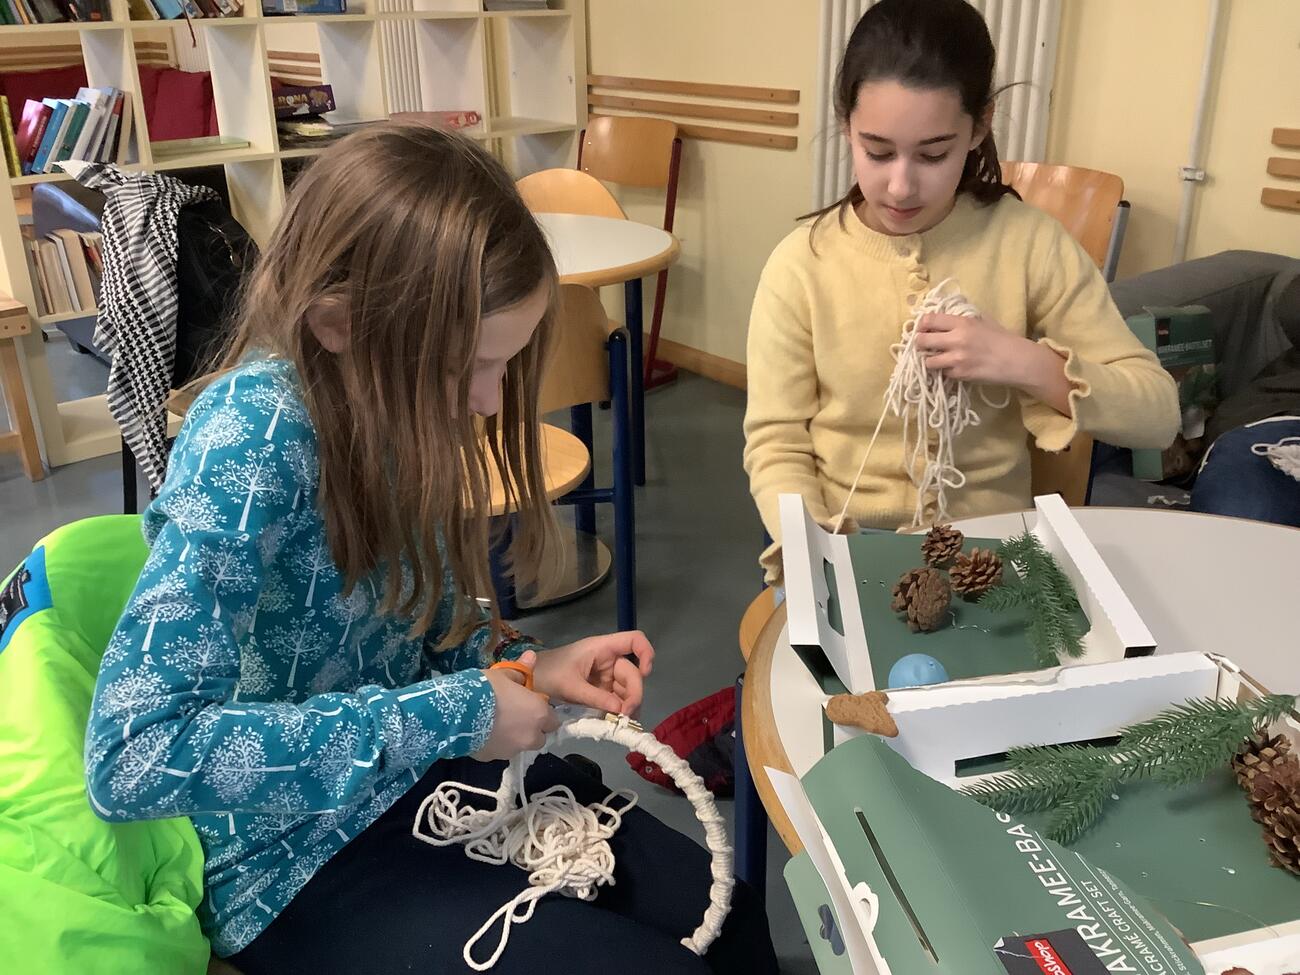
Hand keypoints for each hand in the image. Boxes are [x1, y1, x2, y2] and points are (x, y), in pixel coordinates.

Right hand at [474, 650, 559, 760]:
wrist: (458, 712)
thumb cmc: (486, 689)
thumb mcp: (503, 674)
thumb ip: (521, 670)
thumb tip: (531, 656)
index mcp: (539, 714)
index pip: (553, 720)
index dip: (543, 714)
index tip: (530, 706)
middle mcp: (531, 736)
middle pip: (540, 738)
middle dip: (532, 730)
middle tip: (516, 716)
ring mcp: (513, 750)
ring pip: (520, 746)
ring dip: (515, 738)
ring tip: (496, 725)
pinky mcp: (494, 759)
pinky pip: (500, 751)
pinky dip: (496, 744)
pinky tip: (483, 732)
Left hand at [531, 631, 655, 715]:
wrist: (529, 682)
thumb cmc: (548, 674)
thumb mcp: (570, 686)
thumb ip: (596, 697)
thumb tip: (620, 710)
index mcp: (601, 648)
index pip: (634, 640)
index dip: (645, 653)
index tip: (646, 673)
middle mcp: (607, 659)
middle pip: (632, 672)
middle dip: (633, 693)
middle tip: (627, 716)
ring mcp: (604, 675)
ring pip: (626, 689)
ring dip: (628, 705)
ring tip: (622, 723)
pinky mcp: (600, 689)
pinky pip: (615, 698)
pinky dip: (618, 710)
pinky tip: (616, 722)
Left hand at [915, 313, 1070, 413]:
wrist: (1017, 360)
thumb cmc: (1003, 339)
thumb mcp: (983, 322)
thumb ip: (962, 320)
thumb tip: (942, 320)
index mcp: (962, 322)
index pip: (929, 319)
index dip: (922, 325)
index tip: (922, 329)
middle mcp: (956, 339)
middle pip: (922, 340)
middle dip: (920, 343)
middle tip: (924, 346)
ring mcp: (957, 358)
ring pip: (928, 361)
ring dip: (930, 361)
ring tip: (937, 360)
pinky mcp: (960, 374)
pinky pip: (943, 373)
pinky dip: (945, 372)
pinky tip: (953, 369)